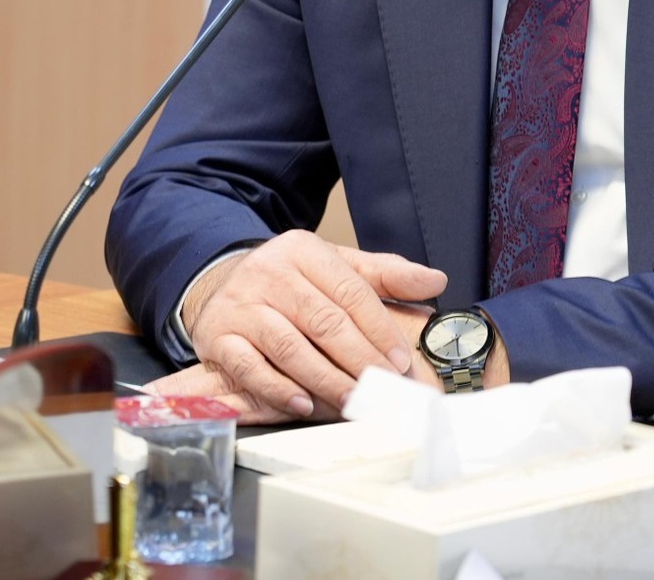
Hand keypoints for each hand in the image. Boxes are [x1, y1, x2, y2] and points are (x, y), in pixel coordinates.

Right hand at [177, 230, 447, 420]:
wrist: (222, 283)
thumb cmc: (291, 281)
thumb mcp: (336, 266)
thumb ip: (386, 274)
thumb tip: (436, 280)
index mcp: (303, 250)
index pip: (349, 291)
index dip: (379, 329)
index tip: (401, 361)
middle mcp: (269, 272)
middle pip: (323, 321)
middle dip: (359, 359)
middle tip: (384, 387)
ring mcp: (241, 305)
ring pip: (289, 346)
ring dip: (326, 379)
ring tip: (353, 401)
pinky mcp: (217, 335)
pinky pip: (250, 367)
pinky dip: (277, 389)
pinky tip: (303, 403)